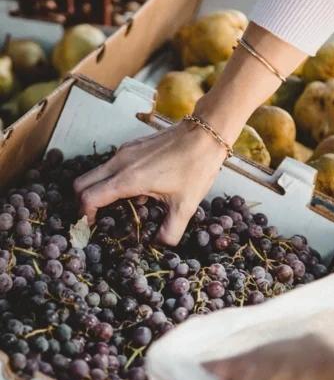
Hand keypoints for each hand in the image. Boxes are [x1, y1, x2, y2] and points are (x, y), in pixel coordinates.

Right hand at [73, 119, 225, 244]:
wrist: (205, 135)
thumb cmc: (195, 167)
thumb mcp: (185, 206)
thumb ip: (170, 231)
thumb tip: (160, 245)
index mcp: (128, 179)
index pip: (89, 197)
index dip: (84, 215)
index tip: (91, 227)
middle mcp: (119, 163)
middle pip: (82, 183)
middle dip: (83, 203)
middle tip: (95, 218)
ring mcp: (124, 152)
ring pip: (95, 173)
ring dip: (98, 190)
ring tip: (118, 207)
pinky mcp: (132, 146)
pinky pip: (110, 165)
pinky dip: (111, 180)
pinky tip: (135, 191)